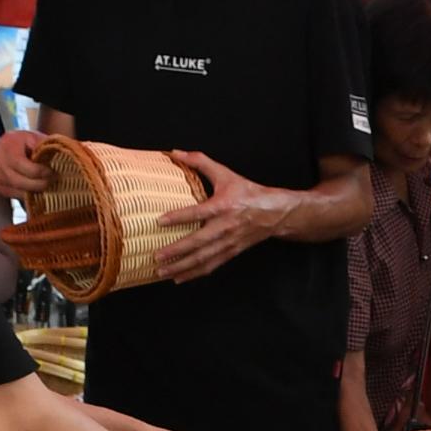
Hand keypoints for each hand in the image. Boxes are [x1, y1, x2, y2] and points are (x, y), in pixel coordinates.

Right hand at [0, 128, 55, 201]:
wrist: (7, 146)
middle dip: (40, 184)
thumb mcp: (34, 138)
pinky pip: (15, 195)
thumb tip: (58, 153)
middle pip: (21, 182)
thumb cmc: (23, 142)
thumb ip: (44, 145)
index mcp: (8, 147)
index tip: (51, 172)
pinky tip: (36, 188)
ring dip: (36, 191)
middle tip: (52, 181)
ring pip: (19, 191)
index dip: (40, 172)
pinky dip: (28, 195)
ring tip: (47, 185)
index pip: (23, 166)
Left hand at [146, 151, 296, 281]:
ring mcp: (229, 243)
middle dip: (176, 251)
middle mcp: (225, 227)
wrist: (274, 212)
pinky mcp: (231, 252)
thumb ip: (200, 162)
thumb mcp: (225, 173)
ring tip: (162, 272)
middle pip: (198, 243)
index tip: (160, 221)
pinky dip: (194, 274)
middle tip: (156, 257)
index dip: (179, 217)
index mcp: (223, 206)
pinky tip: (179, 278)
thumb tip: (175, 153)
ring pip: (203, 259)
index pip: (197, 213)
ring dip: (182, 267)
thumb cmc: (247, 192)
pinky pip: (211, 266)